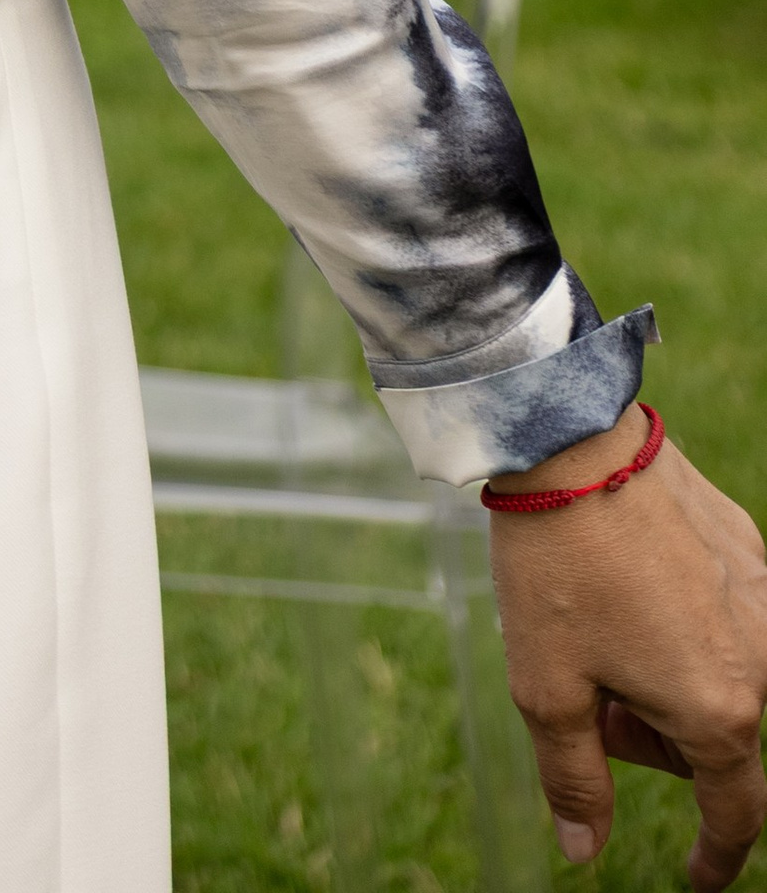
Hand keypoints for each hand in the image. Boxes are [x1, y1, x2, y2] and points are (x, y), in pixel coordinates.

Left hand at [494, 416, 766, 880]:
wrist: (572, 443)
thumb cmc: (557, 568)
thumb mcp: (546, 689)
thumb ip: (574, 779)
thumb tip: (586, 850)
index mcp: (719, 713)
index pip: (733, 813)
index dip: (714, 856)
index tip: (698, 878)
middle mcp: (762, 660)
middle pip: (713, 740)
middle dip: (653, 736)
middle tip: (588, 691)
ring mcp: (762, 599)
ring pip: (718, 675)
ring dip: (666, 678)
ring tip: (600, 628)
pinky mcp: (748, 548)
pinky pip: (721, 616)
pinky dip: (680, 624)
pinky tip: (625, 583)